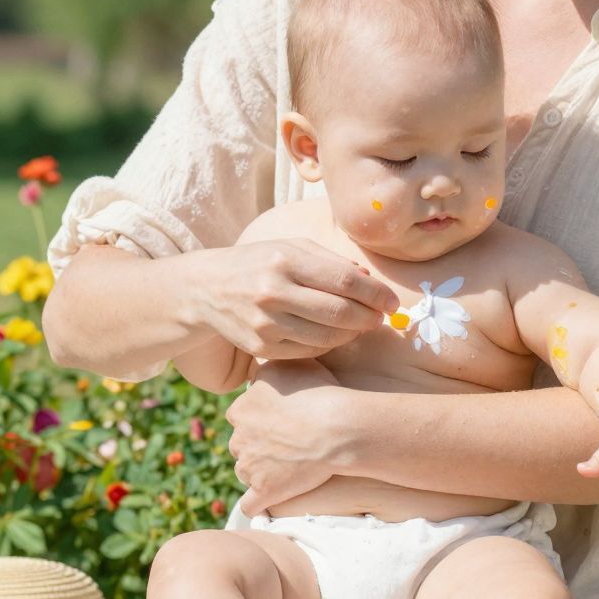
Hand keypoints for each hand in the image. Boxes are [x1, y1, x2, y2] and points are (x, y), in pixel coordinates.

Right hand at [186, 241, 398, 361]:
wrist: (207, 289)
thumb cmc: (259, 263)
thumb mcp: (291, 248)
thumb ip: (332, 261)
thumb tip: (370, 281)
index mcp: (285, 260)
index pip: (344, 280)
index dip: (375, 293)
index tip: (391, 301)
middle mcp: (274, 291)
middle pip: (339, 312)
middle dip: (370, 317)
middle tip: (381, 317)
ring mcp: (266, 323)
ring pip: (327, 336)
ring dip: (352, 333)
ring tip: (360, 325)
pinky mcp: (261, 347)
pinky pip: (309, 350)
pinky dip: (329, 344)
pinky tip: (333, 334)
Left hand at [228, 360, 346, 515]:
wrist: (336, 427)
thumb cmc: (317, 391)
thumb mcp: (285, 364)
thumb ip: (265, 368)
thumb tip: (257, 367)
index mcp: (240, 409)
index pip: (240, 415)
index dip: (259, 417)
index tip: (280, 419)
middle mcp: (238, 438)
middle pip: (241, 444)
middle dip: (258, 444)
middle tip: (287, 442)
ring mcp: (250, 468)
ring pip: (244, 471)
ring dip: (258, 471)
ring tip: (285, 467)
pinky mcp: (265, 491)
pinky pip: (250, 505)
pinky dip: (256, 503)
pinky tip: (266, 500)